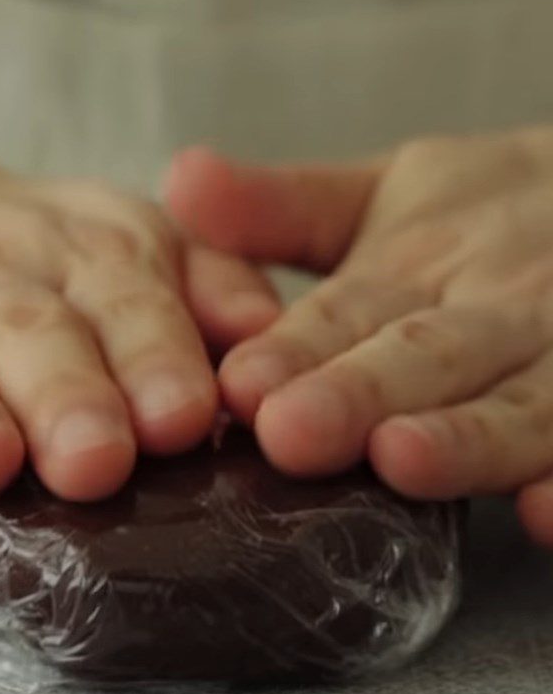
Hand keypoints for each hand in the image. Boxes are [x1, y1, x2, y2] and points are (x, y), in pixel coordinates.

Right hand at [0, 136, 278, 506]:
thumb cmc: (18, 257)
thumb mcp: (120, 242)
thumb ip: (202, 284)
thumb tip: (268, 336)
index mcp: (80, 247)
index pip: (125, 295)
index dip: (154, 355)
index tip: (182, 416)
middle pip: (32, 332)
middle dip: (66, 395)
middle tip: (95, 459)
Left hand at [165, 129, 552, 546]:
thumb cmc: (485, 216)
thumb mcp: (384, 194)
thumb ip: (283, 206)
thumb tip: (178, 179)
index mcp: (418, 264)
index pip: (349, 312)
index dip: (297, 349)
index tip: (240, 384)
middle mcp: (490, 308)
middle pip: (423, 355)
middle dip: (359, 394)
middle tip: (292, 433)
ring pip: (518, 403)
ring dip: (466, 438)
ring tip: (403, 460)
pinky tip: (547, 514)